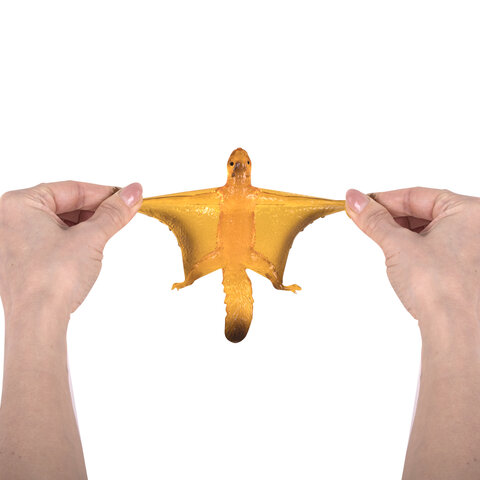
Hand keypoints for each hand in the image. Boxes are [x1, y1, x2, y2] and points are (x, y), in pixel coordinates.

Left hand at [0, 181, 142, 322]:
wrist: (37, 321)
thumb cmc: (51, 279)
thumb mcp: (91, 238)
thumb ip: (113, 213)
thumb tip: (133, 193)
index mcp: (19, 204)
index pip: (72, 189)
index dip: (104, 193)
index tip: (127, 197)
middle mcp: (9, 219)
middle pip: (64, 204)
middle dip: (96, 210)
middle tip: (122, 214)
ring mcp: (13, 240)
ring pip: (59, 222)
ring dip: (86, 225)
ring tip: (108, 232)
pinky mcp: (21, 259)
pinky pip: (51, 238)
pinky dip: (73, 239)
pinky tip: (89, 247)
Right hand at [345, 187, 479, 336]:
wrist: (457, 329)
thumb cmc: (441, 288)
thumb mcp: (398, 245)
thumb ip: (374, 220)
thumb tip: (356, 201)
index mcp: (470, 211)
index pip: (416, 195)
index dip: (383, 200)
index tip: (361, 204)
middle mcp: (477, 228)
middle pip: (424, 211)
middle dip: (392, 218)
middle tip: (366, 222)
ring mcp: (474, 250)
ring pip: (430, 230)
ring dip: (403, 234)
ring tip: (382, 243)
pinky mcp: (467, 269)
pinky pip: (437, 248)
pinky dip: (416, 249)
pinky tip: (401, 259)